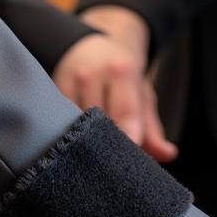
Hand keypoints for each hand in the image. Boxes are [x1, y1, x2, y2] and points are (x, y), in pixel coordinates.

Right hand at [52, 8, 176, 162]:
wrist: (92, 45)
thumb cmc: (122, 75)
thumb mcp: (142, 94)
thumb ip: (153, 128)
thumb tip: (168, 155)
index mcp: (121, 72)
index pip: (125, 112)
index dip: (128, 139)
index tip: (131, 163)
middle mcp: (91, 75)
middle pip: (98, 123)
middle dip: (107, 149)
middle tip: (114, 172)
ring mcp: (66, 83)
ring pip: (74, 127)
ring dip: (85, 147)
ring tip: (95, 163)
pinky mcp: (49, 93)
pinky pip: (56, 124)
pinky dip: (67, 138)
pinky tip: (75, 150)